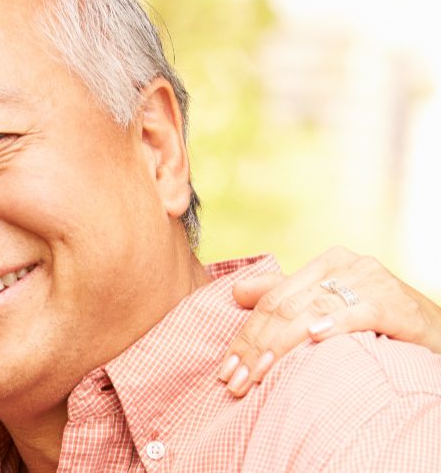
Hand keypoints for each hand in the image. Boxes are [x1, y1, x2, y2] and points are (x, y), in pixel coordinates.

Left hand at [219, 247, 440, 396]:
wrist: (436, 331)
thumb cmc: (378, 321)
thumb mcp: (330, 306)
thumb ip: (285, 296)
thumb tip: (237, 291)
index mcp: (326, 263)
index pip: (271, 300)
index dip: (244, 335)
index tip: (225, 370)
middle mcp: (347, 265)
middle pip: (286, 308)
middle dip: (255, 347)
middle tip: (235, 381)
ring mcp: (372, 281)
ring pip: (312, 312)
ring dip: (280, 347)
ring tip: (257, 375)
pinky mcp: (395, 303)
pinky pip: (357, 312)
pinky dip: (334, 324)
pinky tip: (314, 338)